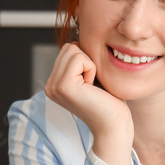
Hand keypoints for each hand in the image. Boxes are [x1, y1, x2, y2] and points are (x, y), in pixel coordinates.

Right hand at [44, 43, 133, 164]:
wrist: (114, 124)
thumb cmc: (109, 101)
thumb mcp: (90, 76)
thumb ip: (80, 61)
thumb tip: (77, 40)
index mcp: (54, 83)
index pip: (68, 49)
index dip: (86, 61)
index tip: (91, 84)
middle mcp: (50, 86)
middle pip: (68, 47)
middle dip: (87, 61)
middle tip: (92, 85)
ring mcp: (54, 86)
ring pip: (73, 50)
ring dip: (90, 65)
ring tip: (92, 87)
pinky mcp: (63, 86)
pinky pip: (80, 59)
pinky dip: (92, 69)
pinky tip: (92, 88)